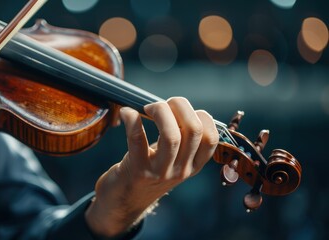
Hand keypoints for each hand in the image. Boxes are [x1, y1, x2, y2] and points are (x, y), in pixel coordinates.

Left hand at [85, 97, 218, 237]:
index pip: (211, 138)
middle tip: (163, 104)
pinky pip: (137, 140)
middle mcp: (181, 170)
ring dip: (160, 111)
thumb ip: (180, 140)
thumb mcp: (171, 162)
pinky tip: (126, 112)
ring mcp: (160, 172)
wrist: (122, 203)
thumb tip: (175, 106)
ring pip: (172, 136)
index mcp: (193, 165)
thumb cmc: (146, 173)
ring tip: (147, 108)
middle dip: (179, 106)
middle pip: (194, 130)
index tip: (182, 110)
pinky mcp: (137, 170)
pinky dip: (132, 120)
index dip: (201, 116)